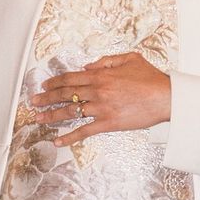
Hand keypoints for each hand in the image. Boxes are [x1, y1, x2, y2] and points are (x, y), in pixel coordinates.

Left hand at [30, 52, 170, 146]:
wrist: (166, 97)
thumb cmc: (151, 78)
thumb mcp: (128, 58)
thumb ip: (106, 61)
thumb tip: (88, 67)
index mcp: (100, 75)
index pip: (70, 78)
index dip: (54, 82)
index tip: (44, 85)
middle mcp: (97, 91)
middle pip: (65, 94)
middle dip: (46, 98)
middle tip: (33, 102)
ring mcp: (101, 108)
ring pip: (70, 111)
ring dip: (52, 115)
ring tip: (38, 118)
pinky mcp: (108, 123)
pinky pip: (85, 131)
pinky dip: (70, 137)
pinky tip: (58, 141)